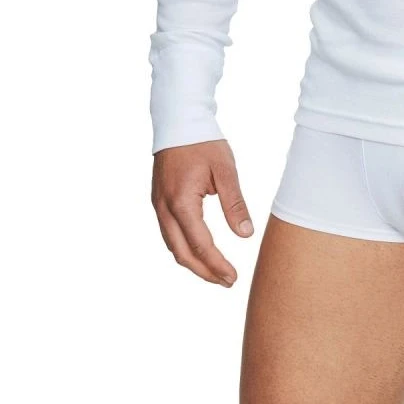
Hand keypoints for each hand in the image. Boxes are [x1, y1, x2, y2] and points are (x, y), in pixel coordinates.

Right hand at [151, 138, 254, 286]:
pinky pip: (169, 234)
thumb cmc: (204, 143)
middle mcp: (165, 209)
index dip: (217, 265)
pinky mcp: (159, 202)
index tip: (233, 278)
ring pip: (173, 247)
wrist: (178, 122)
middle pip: (182, 254)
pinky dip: (184, 249)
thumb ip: (235, 204)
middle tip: (227, 281)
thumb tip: (246, 235)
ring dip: (193, 263)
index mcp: (181, 202)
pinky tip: (199, 253)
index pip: (200, 245)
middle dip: (204, 272)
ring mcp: (158, 206)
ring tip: (216, 273)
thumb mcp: (225, 171)